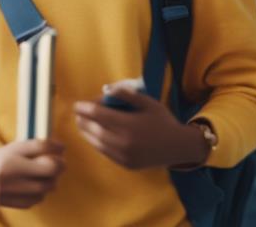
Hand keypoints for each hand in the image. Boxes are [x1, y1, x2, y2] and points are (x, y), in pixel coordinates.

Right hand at [0, 139, 64, 208]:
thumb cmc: (0, 158)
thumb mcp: (16, 147)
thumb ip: (38, 146)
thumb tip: (62, 148)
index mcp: (10, 157)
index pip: (40, 150)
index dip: (56, 149)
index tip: (61, 149)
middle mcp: (7, 174)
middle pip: (47, 172)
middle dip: (58, 168)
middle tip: (59, 164)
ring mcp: (5, 191)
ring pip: (43, 189)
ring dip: (50, 182)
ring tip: (46, 176)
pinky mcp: (5, 203)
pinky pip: (34, 201)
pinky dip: (39, 194)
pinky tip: (35, 187)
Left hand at [74, 87, 207, 169]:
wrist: (178, 147)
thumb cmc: (162, 121)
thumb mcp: (148, 102)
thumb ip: (126, 95)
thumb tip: (106, 90)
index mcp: (129, 125)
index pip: (98, 115)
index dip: (85, 109)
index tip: (77, 105)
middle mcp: (124, 142)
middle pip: (94, 129)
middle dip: (83, 120)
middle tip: (78, 113)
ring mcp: (124, 156)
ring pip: (96, 143)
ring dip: (86, 132)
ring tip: (82, 123)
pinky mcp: (125, 164)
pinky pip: (104, 152)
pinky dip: (96, 143)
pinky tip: (93, 135)